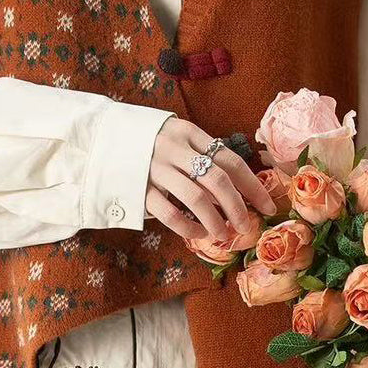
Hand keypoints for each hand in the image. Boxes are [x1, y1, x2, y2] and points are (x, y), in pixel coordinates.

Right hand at [145, 119, 277, 240]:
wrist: (100, 139)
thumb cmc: (149, 143)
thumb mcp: (177, 138)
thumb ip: (201, 154)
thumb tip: (239, 187)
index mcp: (189, 133)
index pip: (230, 160)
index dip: (253, 186)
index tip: (268, 205)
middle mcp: (174, 148)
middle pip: (218, 179)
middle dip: (238, 206)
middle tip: (247, 226)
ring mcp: (155, 168)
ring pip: (196, 198)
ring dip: (215, 221)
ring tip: (223, 235)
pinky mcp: (138, 189)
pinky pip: (170, 214)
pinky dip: (188, 227)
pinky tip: (197, 234)